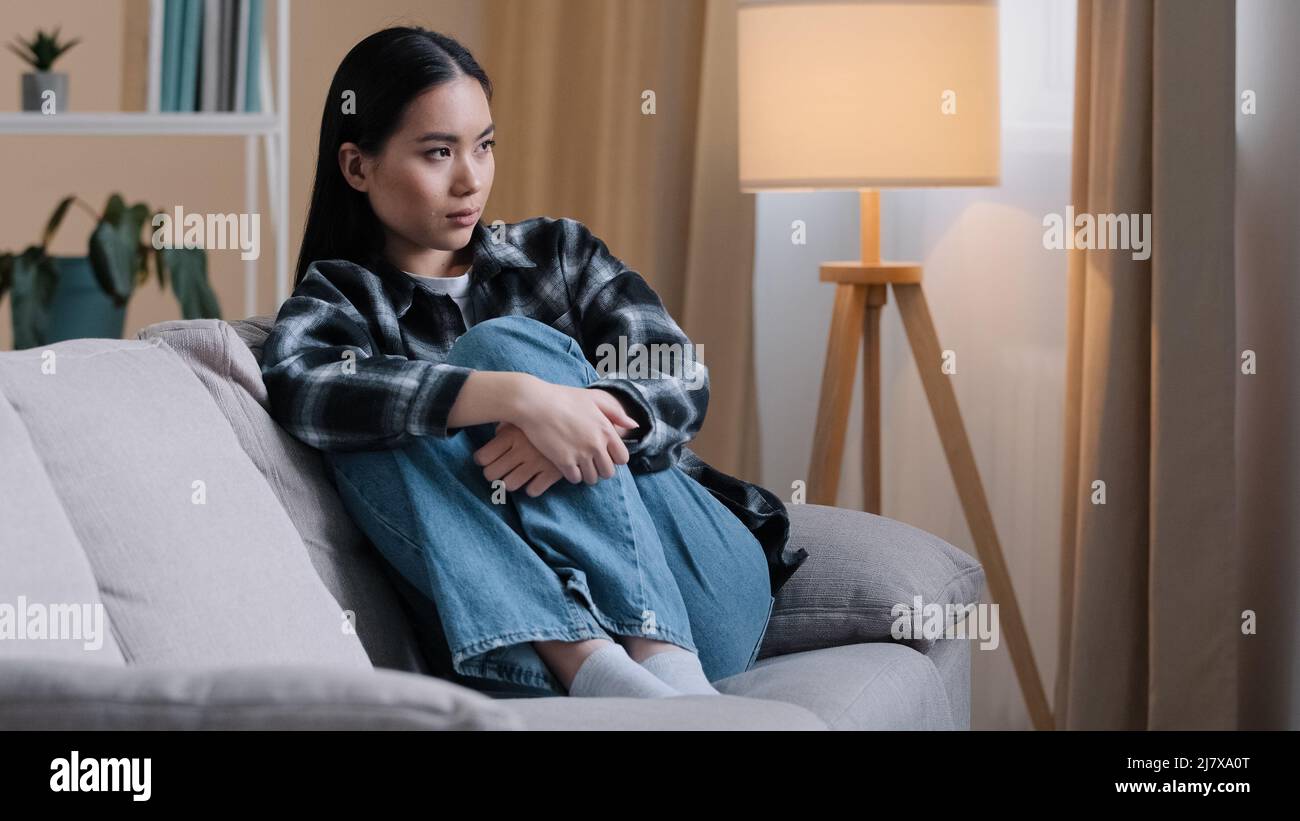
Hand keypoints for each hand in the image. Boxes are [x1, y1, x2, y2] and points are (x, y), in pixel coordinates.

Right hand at [507, 379, 639, 484]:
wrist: (535, 403)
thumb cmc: (564, 397)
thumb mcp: (594, 398)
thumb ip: (616, 412)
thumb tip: (634, 426)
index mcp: (607, 429)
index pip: (622, 458)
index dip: (614, 459)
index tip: (604, 454)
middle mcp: (597, 444)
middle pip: (608, 472)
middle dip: (601, 469)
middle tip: (591, 463)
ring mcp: (581, 454)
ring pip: (592, 478)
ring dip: (587, 474)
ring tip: (579, 465)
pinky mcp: (564, 462)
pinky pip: (575, 479)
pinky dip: (572, 475)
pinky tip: (567, 466)